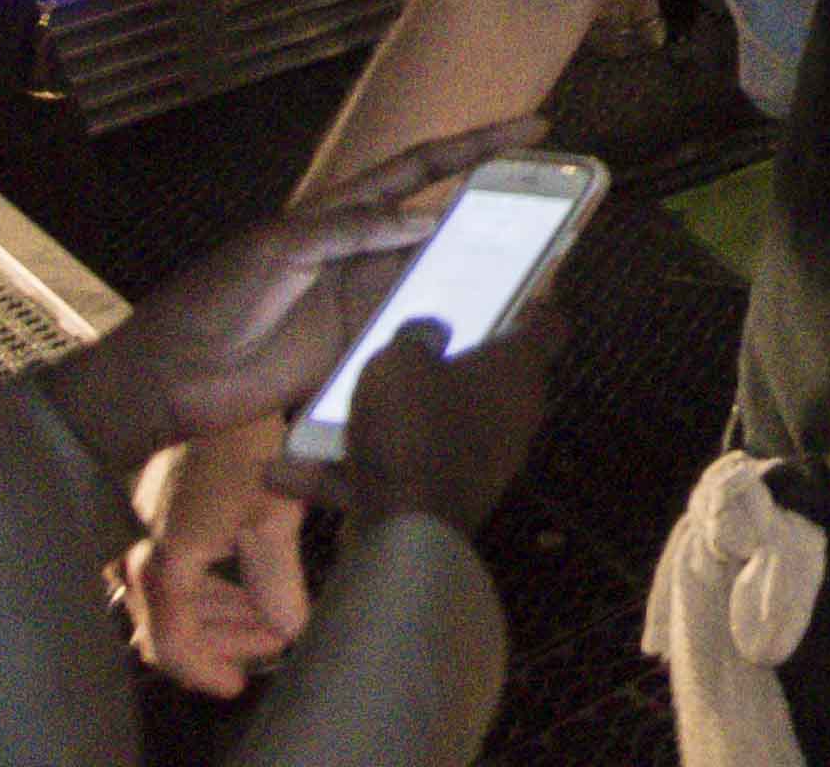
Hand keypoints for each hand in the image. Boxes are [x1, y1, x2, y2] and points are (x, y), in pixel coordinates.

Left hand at [45, 119, 524, 469]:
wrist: (171, 378)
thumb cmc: (213, 300)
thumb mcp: (277, 250)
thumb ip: (349, 230)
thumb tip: (428, 222)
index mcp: (339, 213)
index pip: (420, 168)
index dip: (475, 146)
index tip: (534, 126)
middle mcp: (363, 252)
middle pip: (443, 222)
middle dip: (498, 207)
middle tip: (558, 203)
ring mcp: (364, 301)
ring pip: (439, 277)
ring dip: (484, 271)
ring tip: (541, 267)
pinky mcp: (360, 349)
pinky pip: (418, 331)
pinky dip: (453, 327)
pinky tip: (489, 329)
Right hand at [124, 438, 307, 695]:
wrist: (216, 379)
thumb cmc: (244, 445)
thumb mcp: (269, 516)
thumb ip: (274, 580)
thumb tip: (288, 629)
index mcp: (163, 561)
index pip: (169, 642)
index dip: (203, 668)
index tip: (238, 684)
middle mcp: (143, 552)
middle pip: (173, 623)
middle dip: (226, 640)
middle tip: (275, 644)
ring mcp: (149, 531)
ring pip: (179, 596)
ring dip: (224, 614)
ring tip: (274, 618)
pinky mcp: (165, 512)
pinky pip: (182, 567)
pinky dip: (216, 584)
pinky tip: (253, 584)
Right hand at [271, 313, 556, 541]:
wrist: (402, 531)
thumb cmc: (414, 428)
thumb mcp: (401, 362)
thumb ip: (415, 337)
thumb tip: (431, 332)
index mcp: (516, 373)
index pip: (547, 328)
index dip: (533, 308)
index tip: (511, 298)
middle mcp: (510, 417)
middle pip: (484, 380)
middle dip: (442, 368)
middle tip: (404, 349)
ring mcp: (478, 463)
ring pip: (426, 431)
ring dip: (375, 427)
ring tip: (317, 418)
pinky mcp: (440, 500)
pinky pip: (393, 474)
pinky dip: (346, 474)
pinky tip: (282, 472)